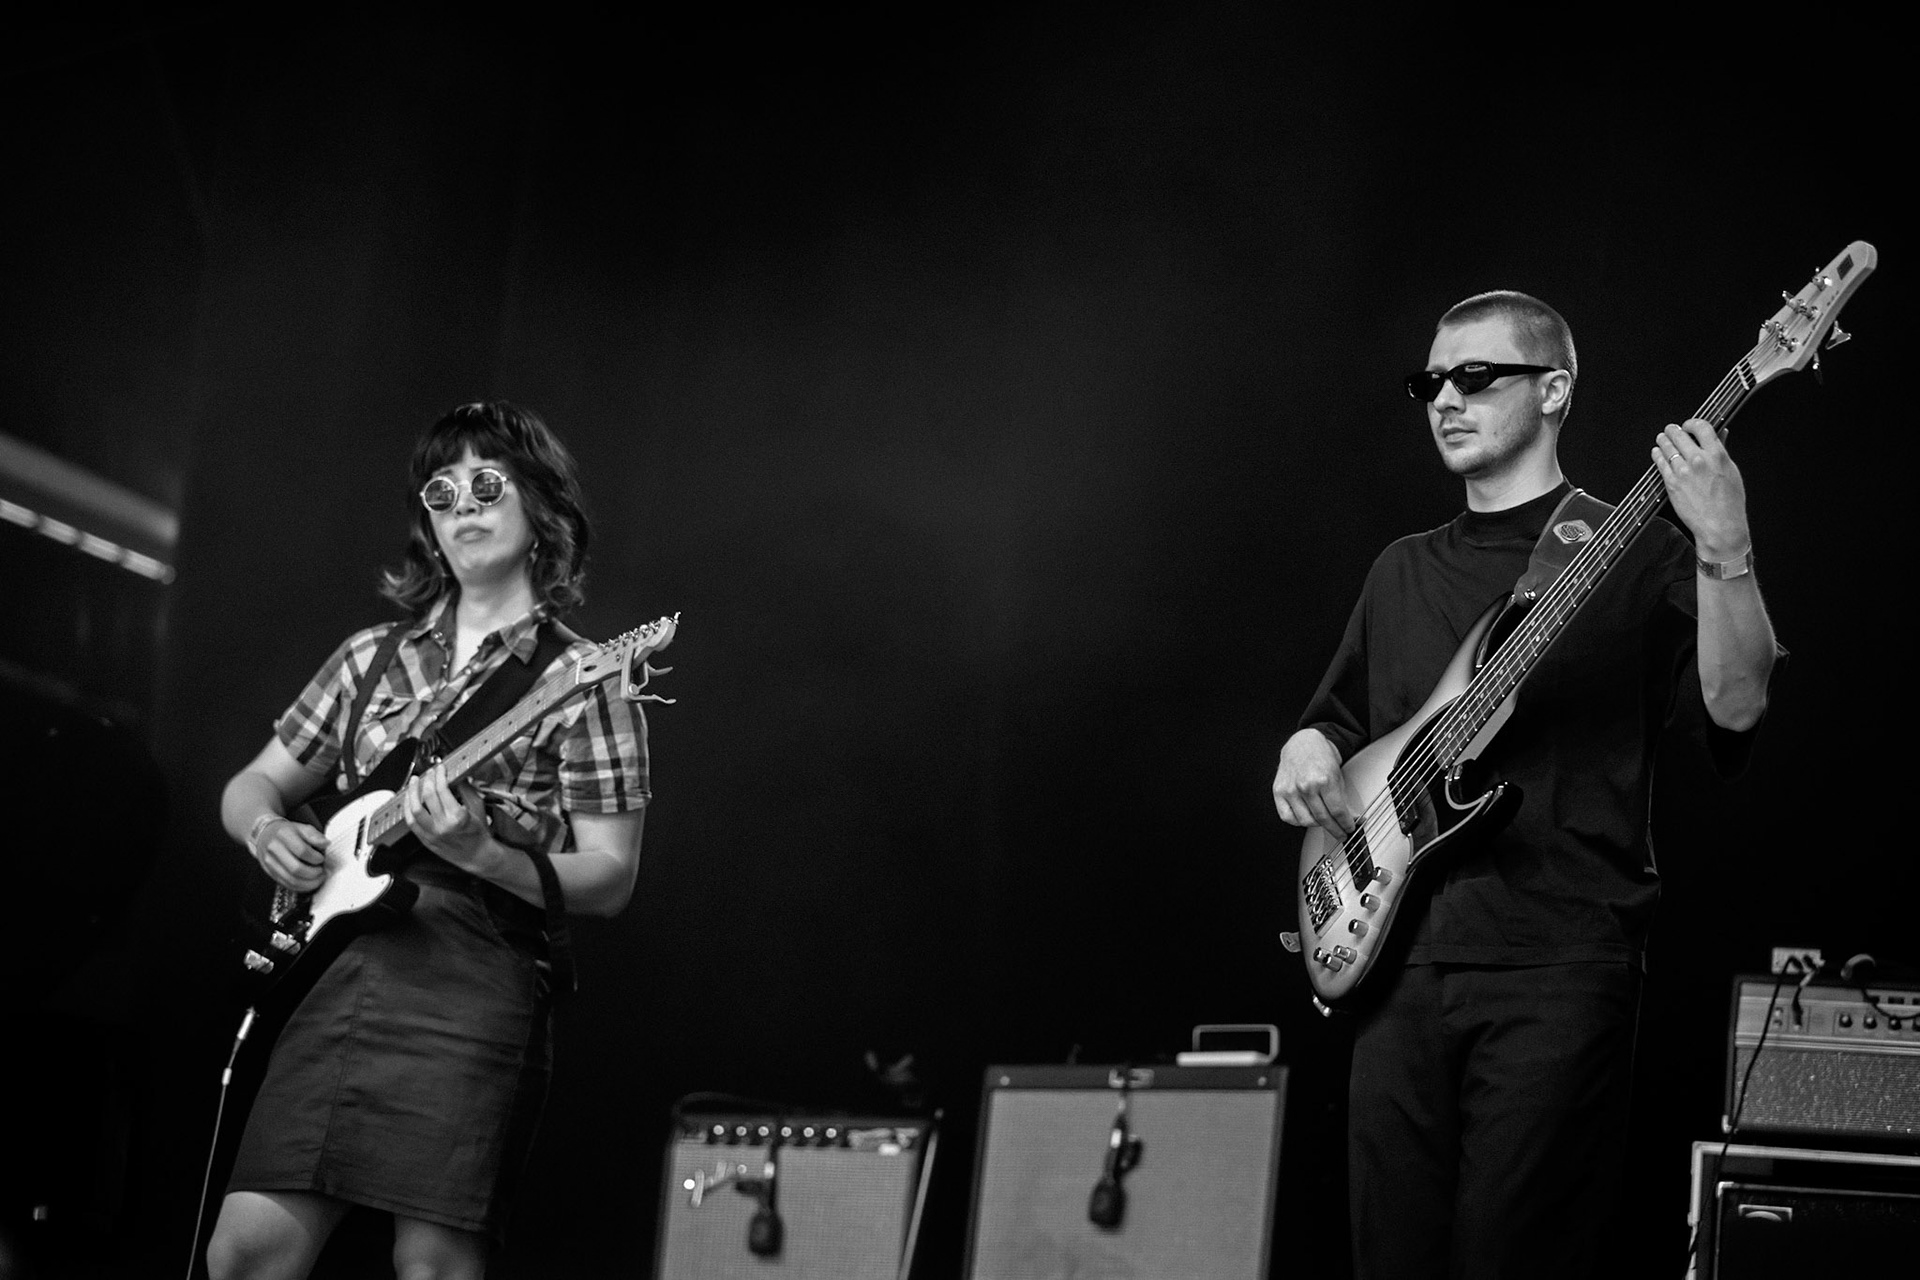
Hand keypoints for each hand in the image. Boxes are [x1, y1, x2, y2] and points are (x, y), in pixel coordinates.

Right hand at [253, 816, 328, 892]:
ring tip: (319, 878)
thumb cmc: (288, 832)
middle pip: (296, 869)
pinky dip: (302, 887)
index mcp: (284, 835)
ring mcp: (270, 863)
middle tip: (322, 871)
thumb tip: (326, 844)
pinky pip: (287, 885)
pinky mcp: (270, 873)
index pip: (302, 851)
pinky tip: (310, 883)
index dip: (316, 858)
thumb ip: (315, 835)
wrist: (266, 835)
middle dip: (313, 873)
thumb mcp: (302, 828)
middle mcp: (274, 849)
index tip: (322, 858)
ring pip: (291, 880)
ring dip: (309, 883)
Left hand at [402, 763, 493, 870]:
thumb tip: (457, 775)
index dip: (439, 775)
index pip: (443, 789)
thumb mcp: (477, 807)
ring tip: (413, 782)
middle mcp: (443, 825)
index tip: (440, 768)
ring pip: (415, 809)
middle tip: (428, 773)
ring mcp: (432, 833)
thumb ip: (467, 790)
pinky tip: (408, 800)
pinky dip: (407, 809)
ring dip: (412, 792)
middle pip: (428, 796)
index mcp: (458, 816)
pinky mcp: (426, 839)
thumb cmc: (478, 833)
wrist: (476, 855)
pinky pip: (411, 823)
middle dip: (427, 780)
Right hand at [1272, 728, 1354, 836]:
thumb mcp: (1338, 775)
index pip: (1337, 811)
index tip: (1349, 829)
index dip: (1345, 824)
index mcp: (1324, 780)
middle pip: (1323, 819)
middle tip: (1340, 833)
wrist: (1303, 743)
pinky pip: (1288, 817)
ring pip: (1306, 821)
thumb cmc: (1321, 757)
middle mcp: (1306, 786)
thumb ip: (1341, 797)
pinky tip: (1306, 818)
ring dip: (1317, 826)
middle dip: (1335, 829)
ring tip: (1323, 823)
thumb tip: (1347, 817)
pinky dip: (1298, 822)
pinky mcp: (1279, 791)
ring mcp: (1291, 789)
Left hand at [1653, 418, 1750, 559]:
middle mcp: (1699, 460)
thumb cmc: (1729, 503)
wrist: (1719, 525)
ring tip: (1661, 438)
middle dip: (1673, 430)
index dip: (1692, 422)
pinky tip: (1657, 452)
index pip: (1702, 427)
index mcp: (1717, 455)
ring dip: (1663, 440)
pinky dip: (1657, 455)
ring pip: (1667, 447)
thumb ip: (1722, 450)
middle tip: (1671, 430)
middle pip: (1680, 435)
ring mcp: (1683, 471)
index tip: (1688, 424)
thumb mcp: (1731, 471)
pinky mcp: (1672, 483)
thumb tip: (1721, 434)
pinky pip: (1660, 463)